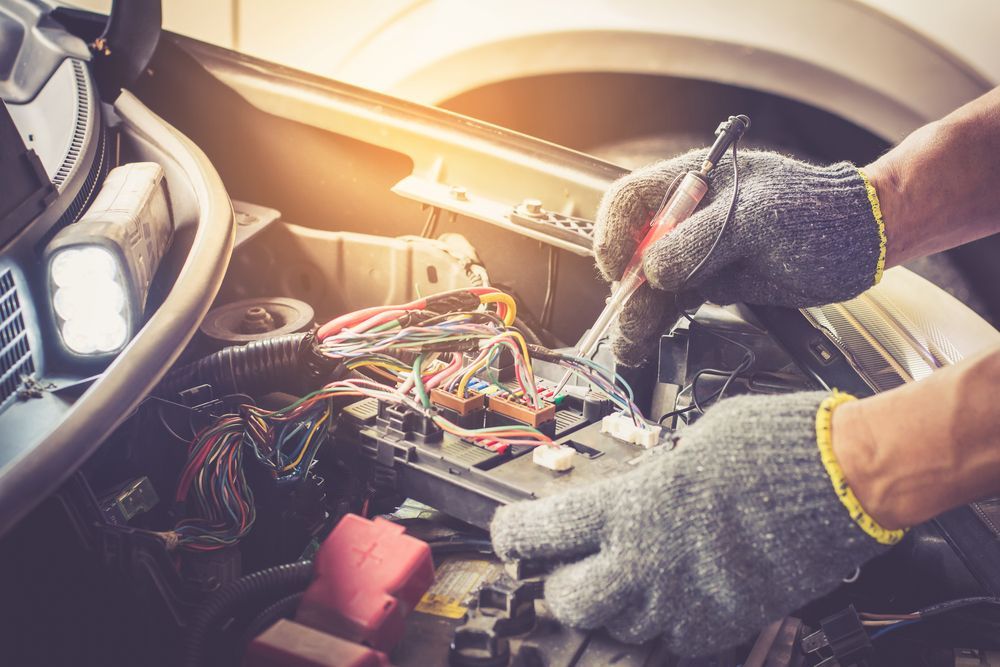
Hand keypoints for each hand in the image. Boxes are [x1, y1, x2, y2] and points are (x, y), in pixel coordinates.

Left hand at [490, 391, 887, 655]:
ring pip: (619, 627)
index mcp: (629, 505)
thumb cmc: (767, 448)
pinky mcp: (721, 625)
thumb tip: (637, 491)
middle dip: (559, 586)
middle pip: (569, 600)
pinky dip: (661, 628)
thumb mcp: (689, 447)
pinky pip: (671, 643)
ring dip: (612, 608)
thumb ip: (651, 479)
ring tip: (626, 582)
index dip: (513, 535)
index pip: (540, 531)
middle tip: (569, 568)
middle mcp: (645, 560)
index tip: (510, 534)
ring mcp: (683, 600)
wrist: (838, 484)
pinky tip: (671, 600)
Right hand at [594, 149, 883, 365]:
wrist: (858, 243)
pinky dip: (657, 322)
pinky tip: (644, 341)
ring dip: (637, 313)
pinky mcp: (711, 281)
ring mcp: (698, 251)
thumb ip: (698, 244)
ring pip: (650, 284)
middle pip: (634, 249)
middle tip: (624, 320)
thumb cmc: (817, 212)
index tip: (619, 268)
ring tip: (630, 344)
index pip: (631, 201)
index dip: (615, 233)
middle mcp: (687, 218)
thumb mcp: (754, 220)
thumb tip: (653, 272)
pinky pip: (672, 302)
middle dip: (626, 287)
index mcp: (693, 183)